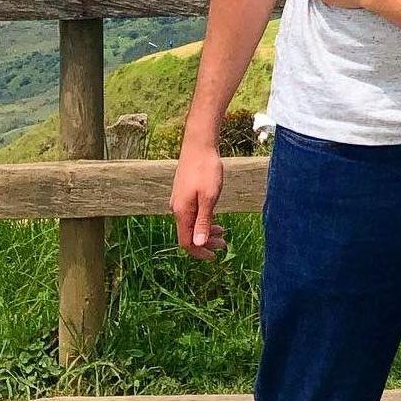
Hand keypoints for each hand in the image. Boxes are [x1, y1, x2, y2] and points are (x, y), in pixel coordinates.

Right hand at [170, 140, 226, 259]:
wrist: (198, 144)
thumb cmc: (205, 169)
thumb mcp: (209, 197)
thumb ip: (203, 221)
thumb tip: (198, 244)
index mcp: (182, 212)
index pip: (186, 242)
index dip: (199, 252)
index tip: (215, 257)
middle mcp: (177, 208)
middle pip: (188, 234)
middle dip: (206, 242)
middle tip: (224, 244)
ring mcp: (179, 200)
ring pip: (190, 223)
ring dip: (205, 231)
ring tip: (223, 231)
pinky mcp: (183, 192)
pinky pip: (191, 213)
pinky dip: (202, 219)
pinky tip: (213, 216)